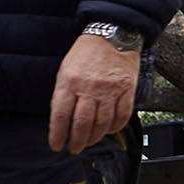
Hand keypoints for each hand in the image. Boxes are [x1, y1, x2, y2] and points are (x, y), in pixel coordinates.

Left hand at [50, 30, 139, 152]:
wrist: (114, 34)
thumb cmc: (86, 53)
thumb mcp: (65, 70)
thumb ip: (62, 94)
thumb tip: (59, 119)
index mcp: (69, 82)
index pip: (61, 115)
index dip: (58, 134)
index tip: (56, 145)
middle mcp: (90, 88)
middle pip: (82, 123)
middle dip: (77, 141)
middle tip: (73, 149)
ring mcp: (110, 90)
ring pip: (102, 123)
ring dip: (94, 137)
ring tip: (89, 142)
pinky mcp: (127, 90)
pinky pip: (122, 115)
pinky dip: (114, 127)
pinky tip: (107, 131)